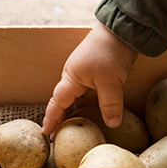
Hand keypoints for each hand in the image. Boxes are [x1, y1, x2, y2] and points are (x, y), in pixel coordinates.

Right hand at [42, 22, 137, 136]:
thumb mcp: (111, 80)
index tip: (45, 133)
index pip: (57, 103)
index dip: (51, 119)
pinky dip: (84, 106)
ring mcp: (83, 75)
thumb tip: (112, 125)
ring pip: (74, 99)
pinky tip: (90, 115)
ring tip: (73, 130)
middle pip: (62, 102)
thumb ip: (110, 103)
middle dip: (59, 118)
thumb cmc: (110, 52)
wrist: (121, 31)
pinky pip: (85, 94)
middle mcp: (73, 77)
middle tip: (57, 137)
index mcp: (71, 78)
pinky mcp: (94, 73)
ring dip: (72, 112)